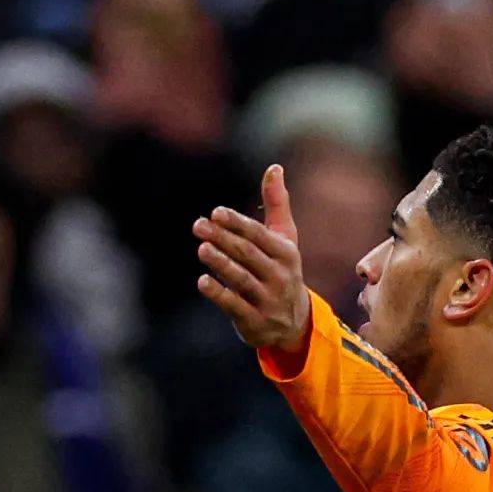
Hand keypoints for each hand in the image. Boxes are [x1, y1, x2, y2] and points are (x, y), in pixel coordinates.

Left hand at [193, 165, 310, 352]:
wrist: (294, 325)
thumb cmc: (282, 271)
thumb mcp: (285, 240)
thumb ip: (277, 205)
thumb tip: (274, 167)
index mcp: (286, 254)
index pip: (258, 235)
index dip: (237, 223)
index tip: (216, 213)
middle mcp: (279, 277)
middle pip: (248, 254)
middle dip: (223, 239)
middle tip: (198, 226)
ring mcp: (268, 301)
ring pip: (241, 279)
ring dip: (221, 263)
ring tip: (201, 249)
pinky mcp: (255, 322)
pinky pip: (235, 307)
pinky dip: (219, 294)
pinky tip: (202, 281)